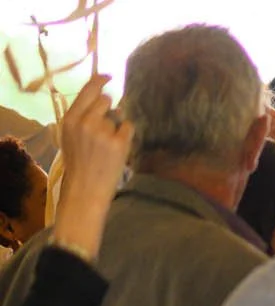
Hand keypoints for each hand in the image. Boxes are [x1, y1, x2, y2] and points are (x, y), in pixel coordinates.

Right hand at [49, 75, 132, 261]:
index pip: (87, 90)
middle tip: (106, 128)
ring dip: (116, 127)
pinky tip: (118, 148)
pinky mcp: (119, 143)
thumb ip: (82, 116)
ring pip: (118, 116)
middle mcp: (85, 122)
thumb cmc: (79, 162)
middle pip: (106, 101)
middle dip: (110, 109)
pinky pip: (129, 128)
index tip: (109, 75)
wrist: (86, 187)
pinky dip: (127, 135)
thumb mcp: (71, 135)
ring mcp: (102, 132)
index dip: (100, 80)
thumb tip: (104, 97)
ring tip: (107, 145)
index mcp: (70, 119)